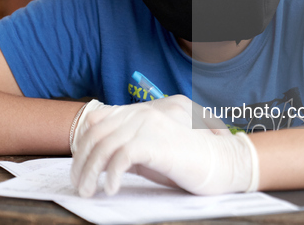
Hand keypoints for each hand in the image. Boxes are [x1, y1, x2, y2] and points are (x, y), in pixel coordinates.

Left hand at [70, 96, 257, 197]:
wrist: (224, 162)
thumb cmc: (190, 159)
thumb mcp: (155, 149)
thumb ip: (131, 145)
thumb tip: (102, 159)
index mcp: (144, 111)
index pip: (100, 118)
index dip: (84, 141)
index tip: (79, 164)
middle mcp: (144, 112)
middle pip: (97, 133)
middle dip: (82, 161)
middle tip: (80, 185)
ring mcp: (150, 124)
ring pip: (104, 146)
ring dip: (90, 172)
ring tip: (88, 191)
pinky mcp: (155, 141)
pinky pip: (120, 157)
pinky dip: (111, 175)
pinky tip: (112, 189)